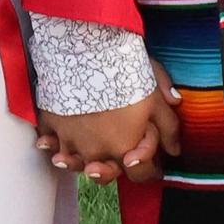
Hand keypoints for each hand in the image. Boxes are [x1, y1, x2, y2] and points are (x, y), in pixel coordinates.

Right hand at [36, 62, 182, 184]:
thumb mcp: (154, 94)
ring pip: (73, 163)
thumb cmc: (123, 71)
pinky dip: (50, 143)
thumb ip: (168, 125)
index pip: (141, 175)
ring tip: (81, 155)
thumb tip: (175, 148)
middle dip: (113, 170)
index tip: (152, 163)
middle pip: (105, 175)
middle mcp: (96, 152)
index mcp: (124, 149)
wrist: (84, 48)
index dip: (150, 169)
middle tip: (120, 158)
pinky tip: (51, 141)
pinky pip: (48, 143)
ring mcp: (70, 141)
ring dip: (78, 162)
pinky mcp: (50, 125)